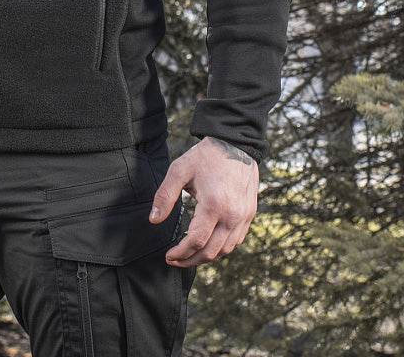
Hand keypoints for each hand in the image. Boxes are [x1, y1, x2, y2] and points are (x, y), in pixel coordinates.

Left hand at [149, 136, 258, 266]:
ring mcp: (244, 216)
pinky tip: (208, 243)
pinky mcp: (250, 214)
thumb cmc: (205, 156)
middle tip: (175, 260)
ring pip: (225, 250)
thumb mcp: (179, 170)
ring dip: (206, 257)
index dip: (180, 253)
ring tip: (189, 255)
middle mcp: (232, 215)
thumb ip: (165, 196)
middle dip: (190, 260)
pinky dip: (221, 247)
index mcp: (214, 205)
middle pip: (211, 251)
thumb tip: (153, 220)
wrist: (235, 144)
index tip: (168, 256)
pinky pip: (236, 241)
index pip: (196, 241)